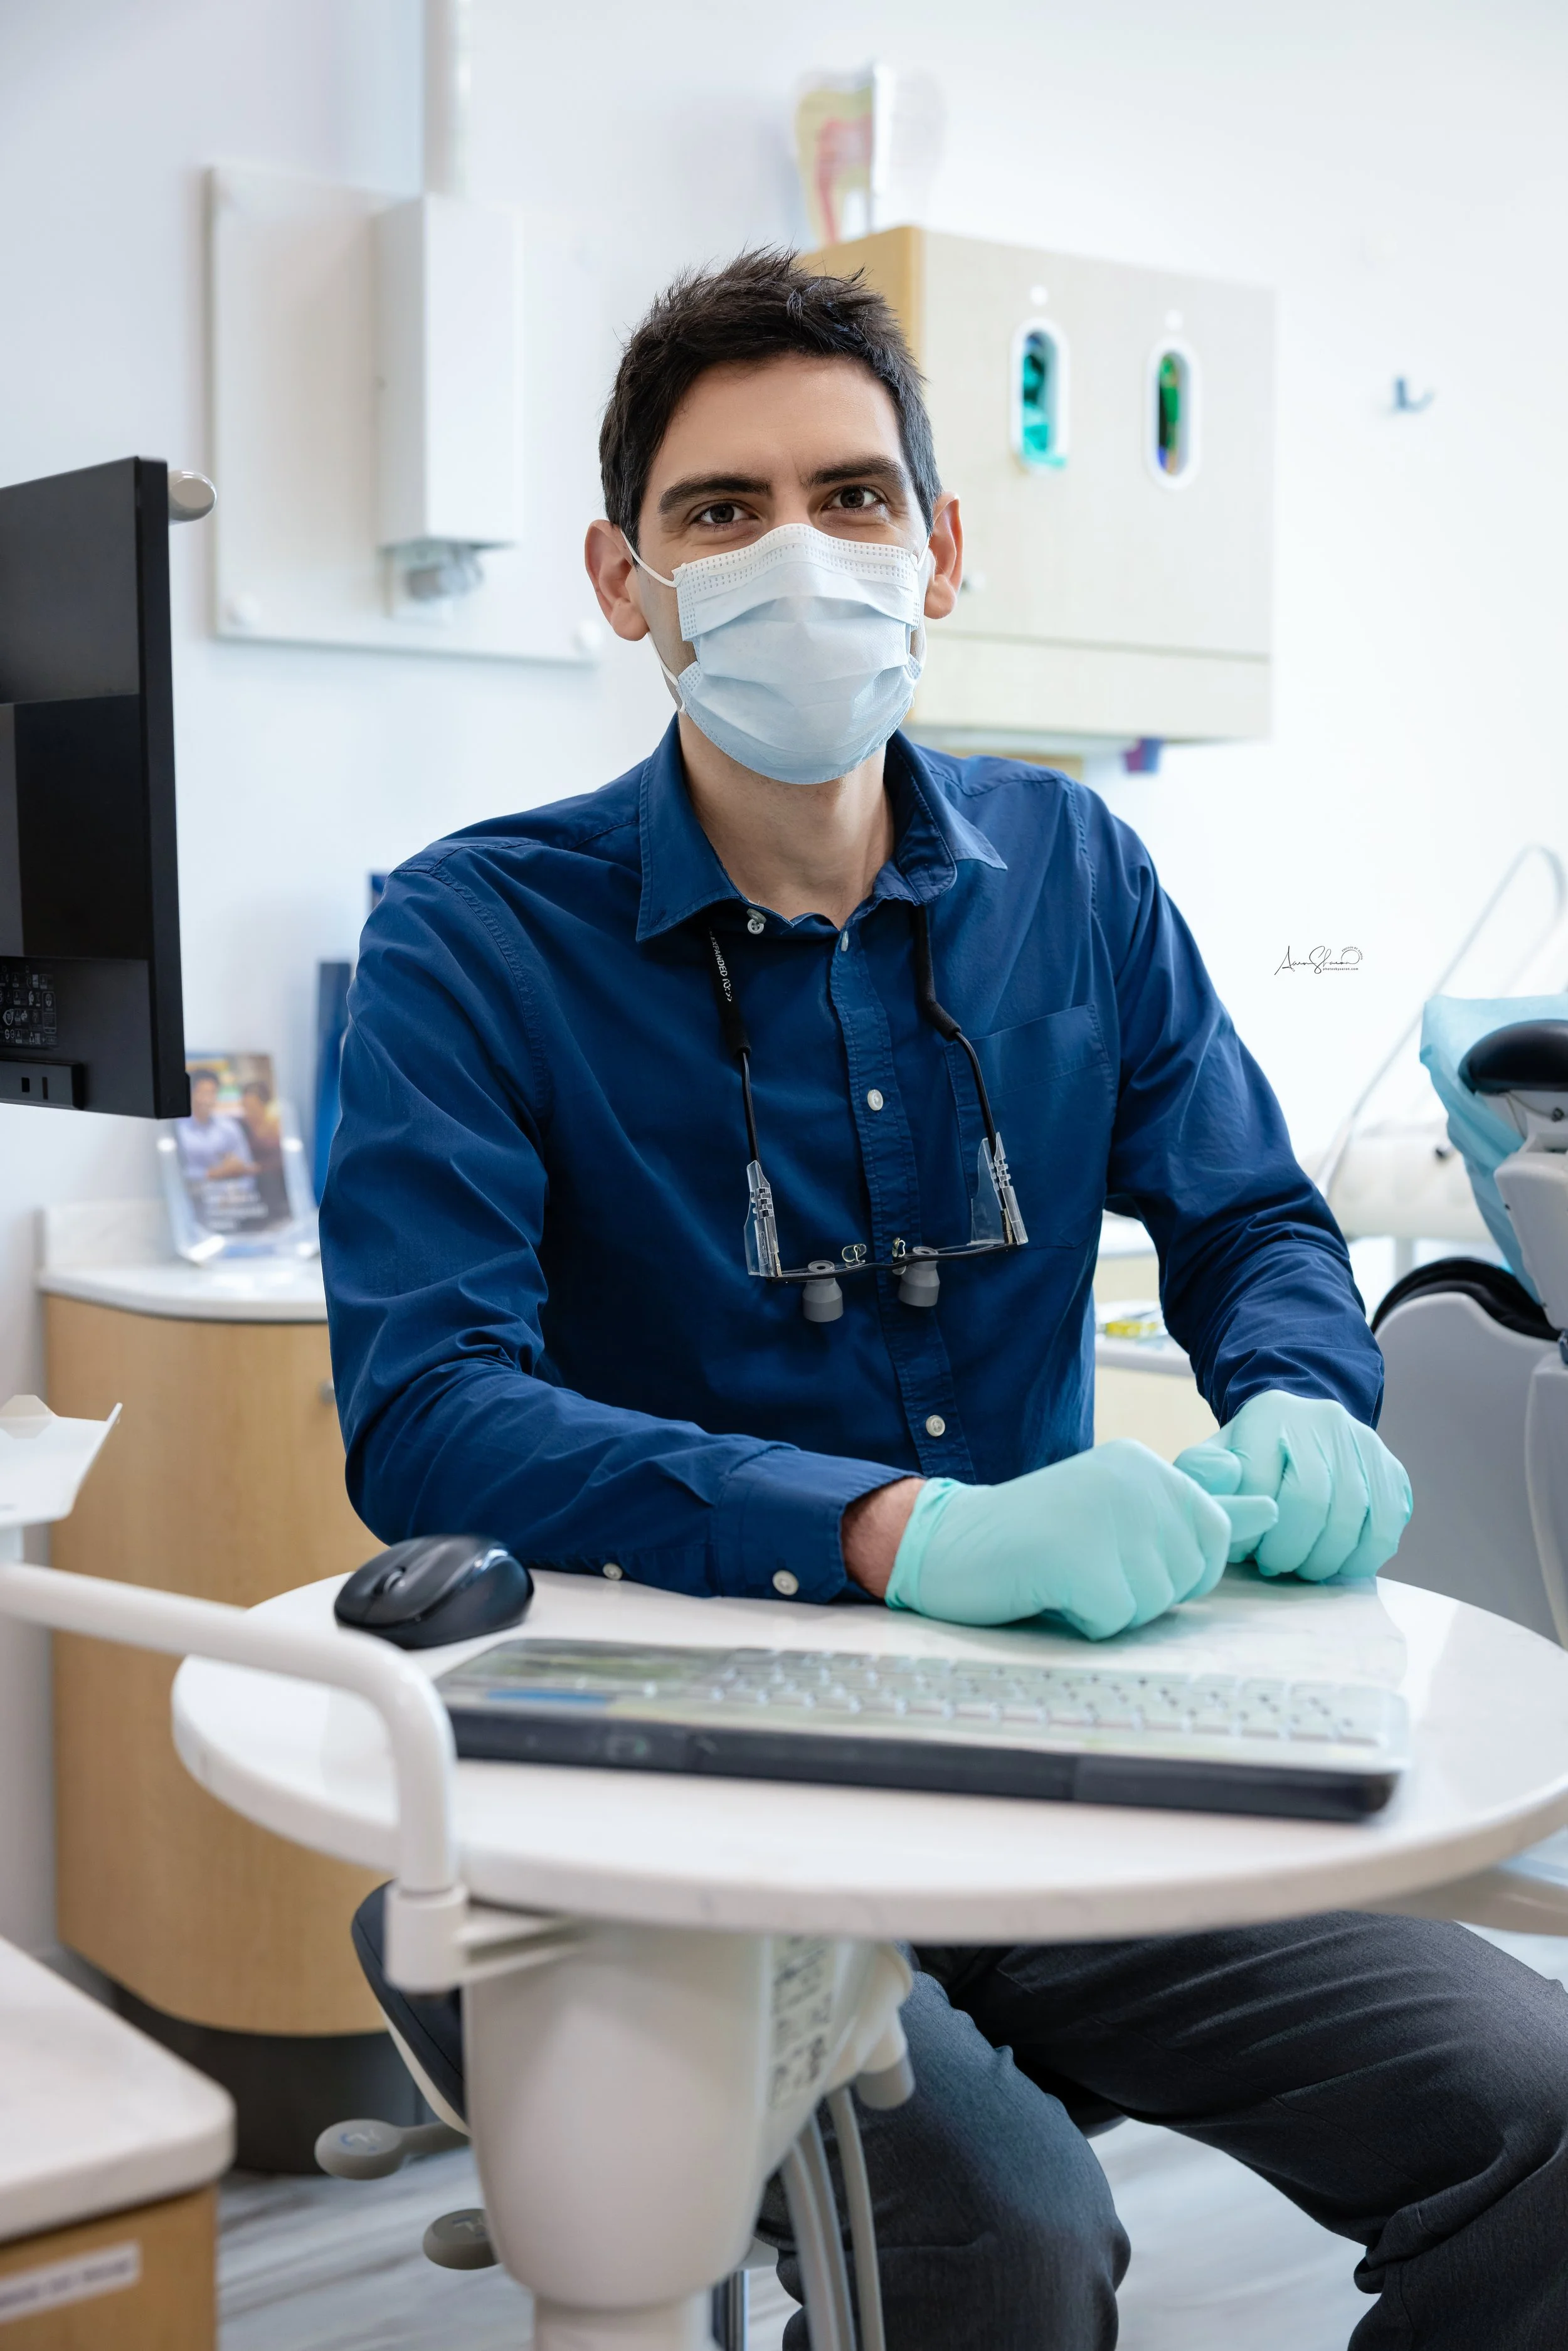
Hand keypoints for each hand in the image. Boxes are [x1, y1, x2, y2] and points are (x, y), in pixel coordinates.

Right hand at [881, 1441, 1277, 1640]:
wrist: (946, 1541)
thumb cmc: (1036, 1537)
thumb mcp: (1122, 1512)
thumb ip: (1197, 1512)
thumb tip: (1275, 1510)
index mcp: (1147, 1465)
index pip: (1214, 1536)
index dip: (1173, 1566)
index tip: (1116, 1549)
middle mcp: (1134, 1479)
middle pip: (1188, 1576)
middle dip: (1143, 1590)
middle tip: (1086, 1563)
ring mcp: (1105, 1515)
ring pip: (1154, 1604)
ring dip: (1110, 1607)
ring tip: (1065, 1572)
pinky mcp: (1076, 1557)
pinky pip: (1114, 1621)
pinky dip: (1082, 1620)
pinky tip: (1048, 1590)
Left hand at [1175, 1391, 1411, 1581]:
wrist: (1301, 1431)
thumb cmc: (1252, 1457)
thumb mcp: (1218, 1456)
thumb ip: (1202, 1474)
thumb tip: (1222, 1495)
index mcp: (1270, 1415)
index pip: (1259, 1482)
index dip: (1250, 1529)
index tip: (1242, 1550)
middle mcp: (1322, 1421)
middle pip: (1310, 1502)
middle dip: (1287, 1549)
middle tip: (1272, 1565)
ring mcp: (1363, 1443)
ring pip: (1350, 1518)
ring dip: (1321, 1560)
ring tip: (1301, 1567)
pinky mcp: (1392, 1469)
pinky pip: (1385, 1528)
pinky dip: (1360, 1559)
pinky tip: (1336, 1564)